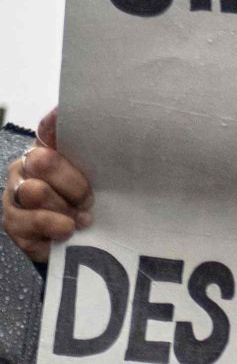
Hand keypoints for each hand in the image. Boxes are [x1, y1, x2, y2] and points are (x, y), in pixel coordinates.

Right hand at [5, 130, 90, 268]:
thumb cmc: (86, 206)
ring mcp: (13, 195)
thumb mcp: (97, 180)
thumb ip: (93, 154)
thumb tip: (79, 119)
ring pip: (35, 192)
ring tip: (82, 218)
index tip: (73, 132)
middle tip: (89, 200)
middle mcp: (24, 168)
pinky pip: (33, 221)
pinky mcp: (12, 223)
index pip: (48, 129)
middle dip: (73, 184)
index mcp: (45, 151)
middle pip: (42, 161)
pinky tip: (68, 229)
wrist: (78, 244)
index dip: (58, 126)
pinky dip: (56, 226)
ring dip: (65, 207)